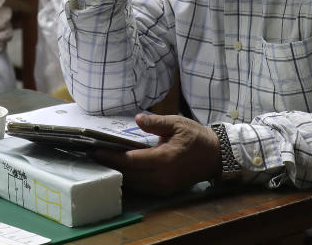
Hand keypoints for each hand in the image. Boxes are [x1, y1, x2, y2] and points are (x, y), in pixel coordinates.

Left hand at [93, 114, 220, 194]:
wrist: (216, 156)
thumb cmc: (196, 137)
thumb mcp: (177, 123)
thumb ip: (156, 123)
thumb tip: (138, 119)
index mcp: (165, 159)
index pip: (131, 161)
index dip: (112, 157)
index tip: (96, 151)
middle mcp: (163, 177)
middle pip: (129, 175)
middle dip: (111, 166)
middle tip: (95, 156)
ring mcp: (165, 187)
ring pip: (135, 184)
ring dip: (119, 175)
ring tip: (104, 163)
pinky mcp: (167, 191)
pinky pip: (143, 188)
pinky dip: (131, 180)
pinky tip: (121, 171)